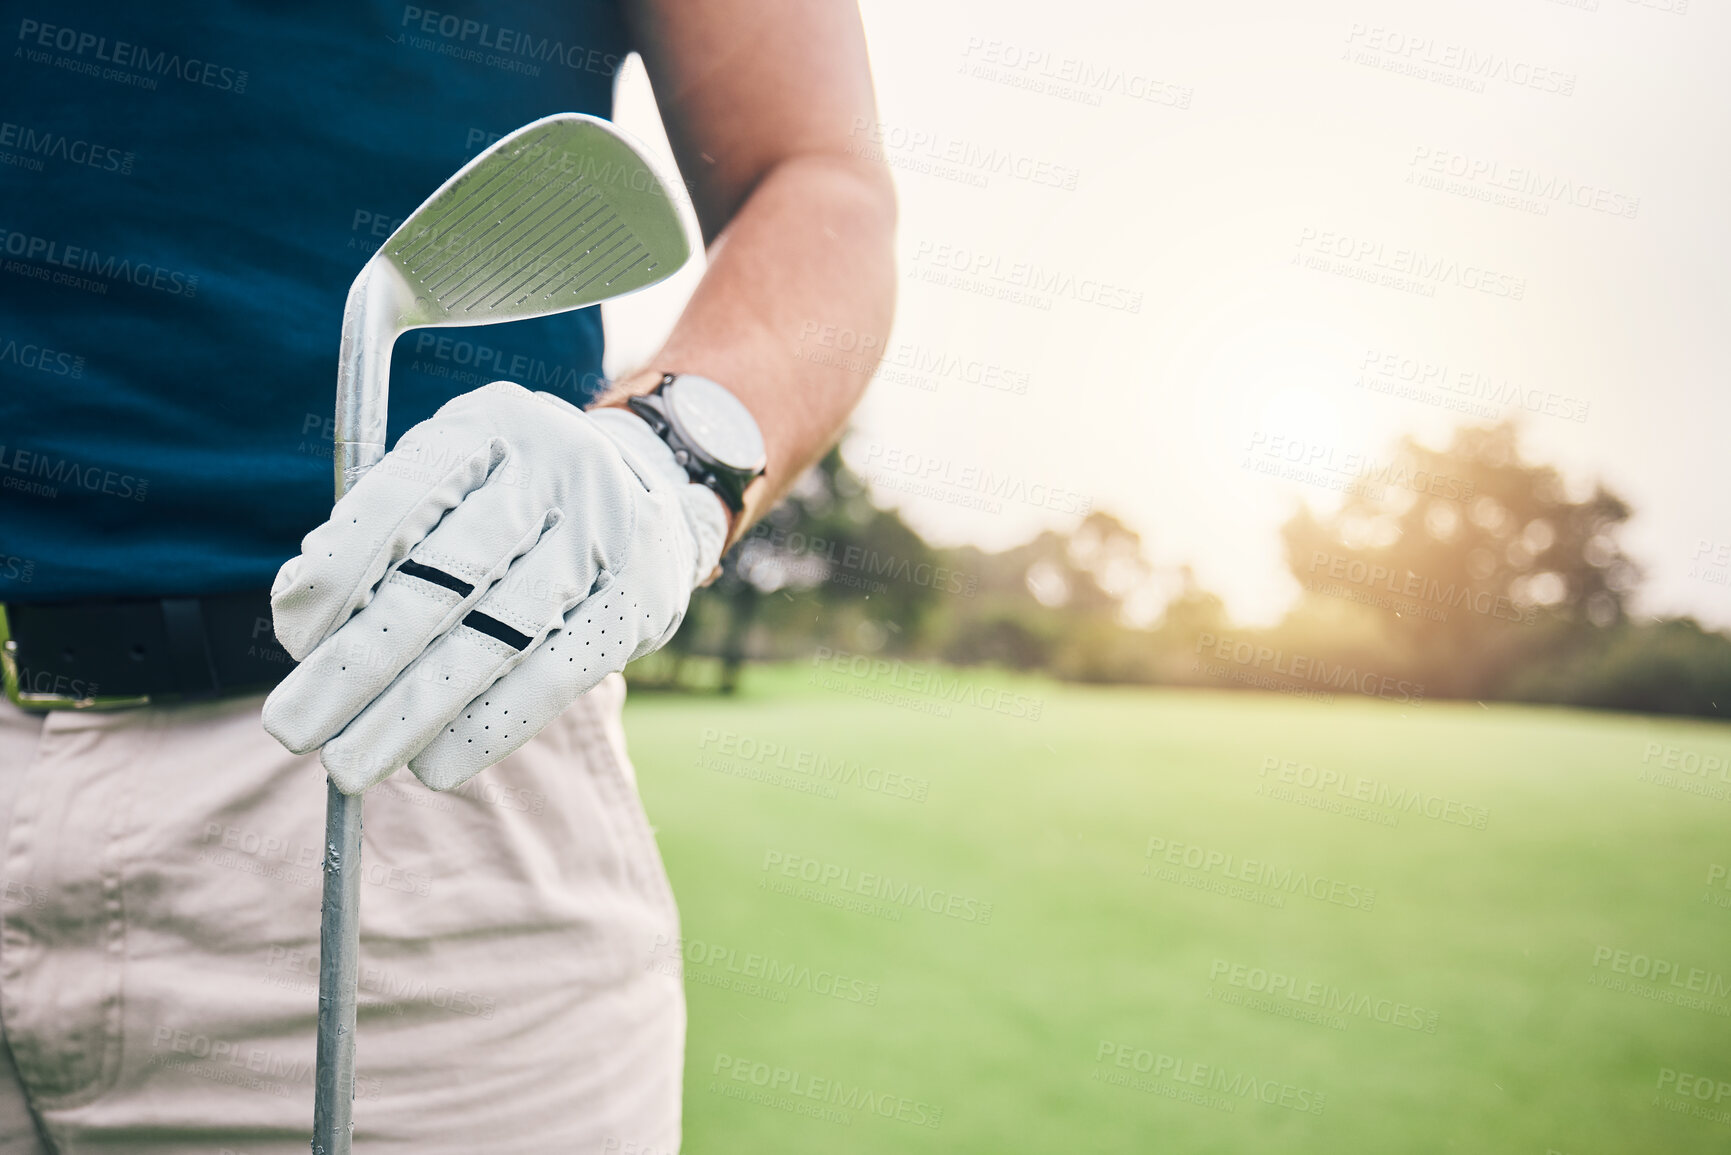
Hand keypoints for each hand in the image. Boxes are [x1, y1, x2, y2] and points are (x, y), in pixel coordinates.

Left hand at [262, 381, 726, 793]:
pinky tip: (434, 765)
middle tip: (294, 728)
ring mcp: (607, 537)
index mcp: (491, 424)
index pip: (400, 499)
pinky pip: (553, 677)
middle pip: (443, 581)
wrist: (655, 494)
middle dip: (356, 664)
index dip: (339, 574)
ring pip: (493, 640)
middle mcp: (556, 470)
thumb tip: (301, 622)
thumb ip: (382, 535)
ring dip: (410, 714)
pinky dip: (487, 729)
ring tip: (349, 765)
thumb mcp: (455, 481)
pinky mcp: (638, 604)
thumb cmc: (515, 499)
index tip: (291, 639)